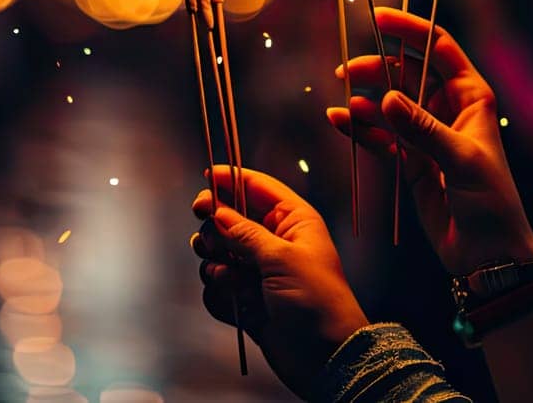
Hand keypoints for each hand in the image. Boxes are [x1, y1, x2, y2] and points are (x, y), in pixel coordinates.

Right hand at [192, 166, 366, 395]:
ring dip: (217, 267)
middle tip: (211, 241)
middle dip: (216, 231)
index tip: (207, 176)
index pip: (258, 188)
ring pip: (218, 255)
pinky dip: (219, 295)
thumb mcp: (281, 258)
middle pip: (230, 220)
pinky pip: (217, 288)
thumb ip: (244, 233)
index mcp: (293, 222)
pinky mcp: (248, 300)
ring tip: (231, 280)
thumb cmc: (316, 300)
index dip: (232, 179)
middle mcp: (275, 243)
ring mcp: (259, 272)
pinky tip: (236, 303)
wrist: (326, 356)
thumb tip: (216, 213)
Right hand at [328, 7, 532, 274]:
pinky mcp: (409, 160)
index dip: (409, 29)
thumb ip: (422, 129)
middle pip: (405, 73)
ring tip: (341, 101)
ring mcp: (425, 134)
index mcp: (471, 97)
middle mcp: (447, 109)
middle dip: (376, 68)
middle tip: (346, 74)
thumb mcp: (461, 161)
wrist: (489, 255)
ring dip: (364, 99)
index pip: (438, 47)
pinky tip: (339, 121)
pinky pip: (379, 135)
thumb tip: (385, 99)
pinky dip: (359, 128)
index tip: (377, 17)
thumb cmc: (491, 204)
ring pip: (388, 103)